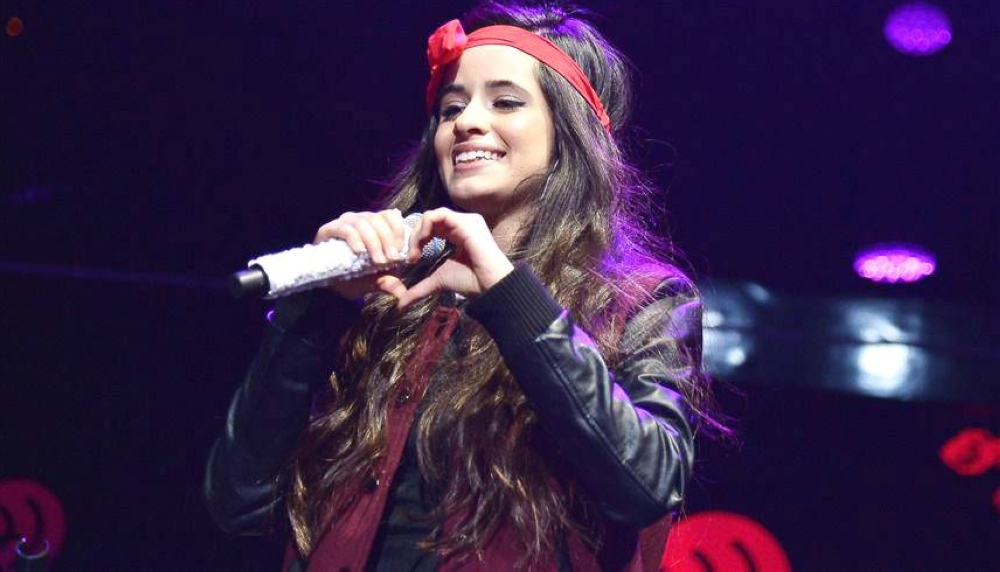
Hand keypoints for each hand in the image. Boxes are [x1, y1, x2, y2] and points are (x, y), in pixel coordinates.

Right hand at [313, 209, 407, 300]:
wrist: (330, 282)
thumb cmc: (355, 276)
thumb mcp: (375, 280)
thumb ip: (389, 282)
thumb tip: (402, 293)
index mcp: (375, 225)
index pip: (390, 216)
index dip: (398, 231)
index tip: (401, 252)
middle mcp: (361, 219)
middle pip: (378, 219)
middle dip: (388, 240)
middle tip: (392, 260)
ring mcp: (344, 222)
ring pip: (363, 222)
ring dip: (374, 242)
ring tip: (378, 260)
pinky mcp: (329, 229)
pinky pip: (345, 229)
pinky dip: (355, 239)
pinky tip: (359, 251)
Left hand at [378, 207, 514, 309]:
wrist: (489, 287)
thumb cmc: (470, 283)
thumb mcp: (439, 281)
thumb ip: (420, 288)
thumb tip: (401, 305)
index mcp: (458, 234)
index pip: (431, 227)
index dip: (417, 239)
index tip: (412, 259)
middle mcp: (462, 224)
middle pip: (429, 220)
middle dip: (415, 236)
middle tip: (411, 256)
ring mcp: (465, 221)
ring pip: (431, 216)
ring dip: (418, 232)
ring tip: (416, 251)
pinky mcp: (466, 222)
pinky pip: (438, 215)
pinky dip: (425, 227)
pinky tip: (423, 243)